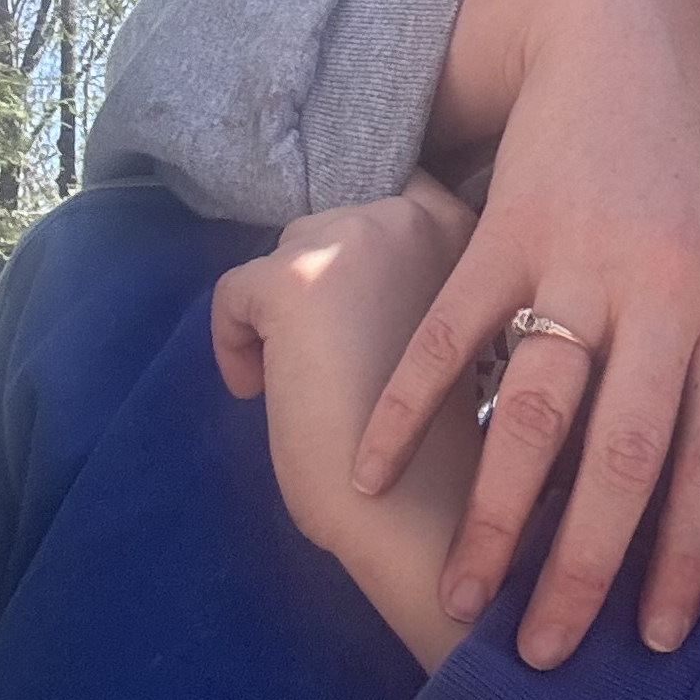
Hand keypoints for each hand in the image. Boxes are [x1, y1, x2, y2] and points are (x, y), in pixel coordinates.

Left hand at [213, 173, 480, 669]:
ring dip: (279, 310)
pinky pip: (234, 290)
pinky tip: (260, 391)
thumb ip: (417, 279)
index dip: (362, 248)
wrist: (422, 509)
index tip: (351, 308)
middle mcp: (414, 214)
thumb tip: (346, 270)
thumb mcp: (445, 327)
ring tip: (298, 377)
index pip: (398, 191)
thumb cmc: (437, 441)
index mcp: (467, 226)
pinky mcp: (296, 278)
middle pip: (331, 220)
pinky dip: (233, 342)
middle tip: (327, 358)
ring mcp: (356, 239)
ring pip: (286, 251)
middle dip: (317, 285)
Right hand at [351, 0, 699, 668]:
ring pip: (535, 408)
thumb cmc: (699, 142)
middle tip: (545, 656)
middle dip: (584, 565)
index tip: (653, 636)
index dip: (687, 551)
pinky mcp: (507, 226)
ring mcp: (580, 257)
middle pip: (625, 451)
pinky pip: (452, 331)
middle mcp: (662, 290)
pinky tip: (366, 470)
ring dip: (495, 514)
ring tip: (461, 600)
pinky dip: (408, 405)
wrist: (631, 25)